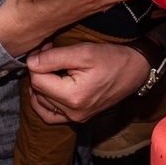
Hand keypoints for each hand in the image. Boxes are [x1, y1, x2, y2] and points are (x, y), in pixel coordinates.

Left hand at [25, 40, 150, 123]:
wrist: (135, 70)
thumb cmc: (112, 58)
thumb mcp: (83, 52)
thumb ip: (53, 57)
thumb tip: (30, 62)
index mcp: (73, 97)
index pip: (37, 80)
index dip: (37, 61)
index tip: (45, 47)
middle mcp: (73, 112)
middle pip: (38, 90)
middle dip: (39, 70)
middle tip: (48, 51)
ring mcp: (76, 118)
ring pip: (42, 102)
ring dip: (41, 83)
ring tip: (49, 66)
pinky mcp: (78, 118)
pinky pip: (50, 116)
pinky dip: (43, 103)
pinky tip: (45, 89)